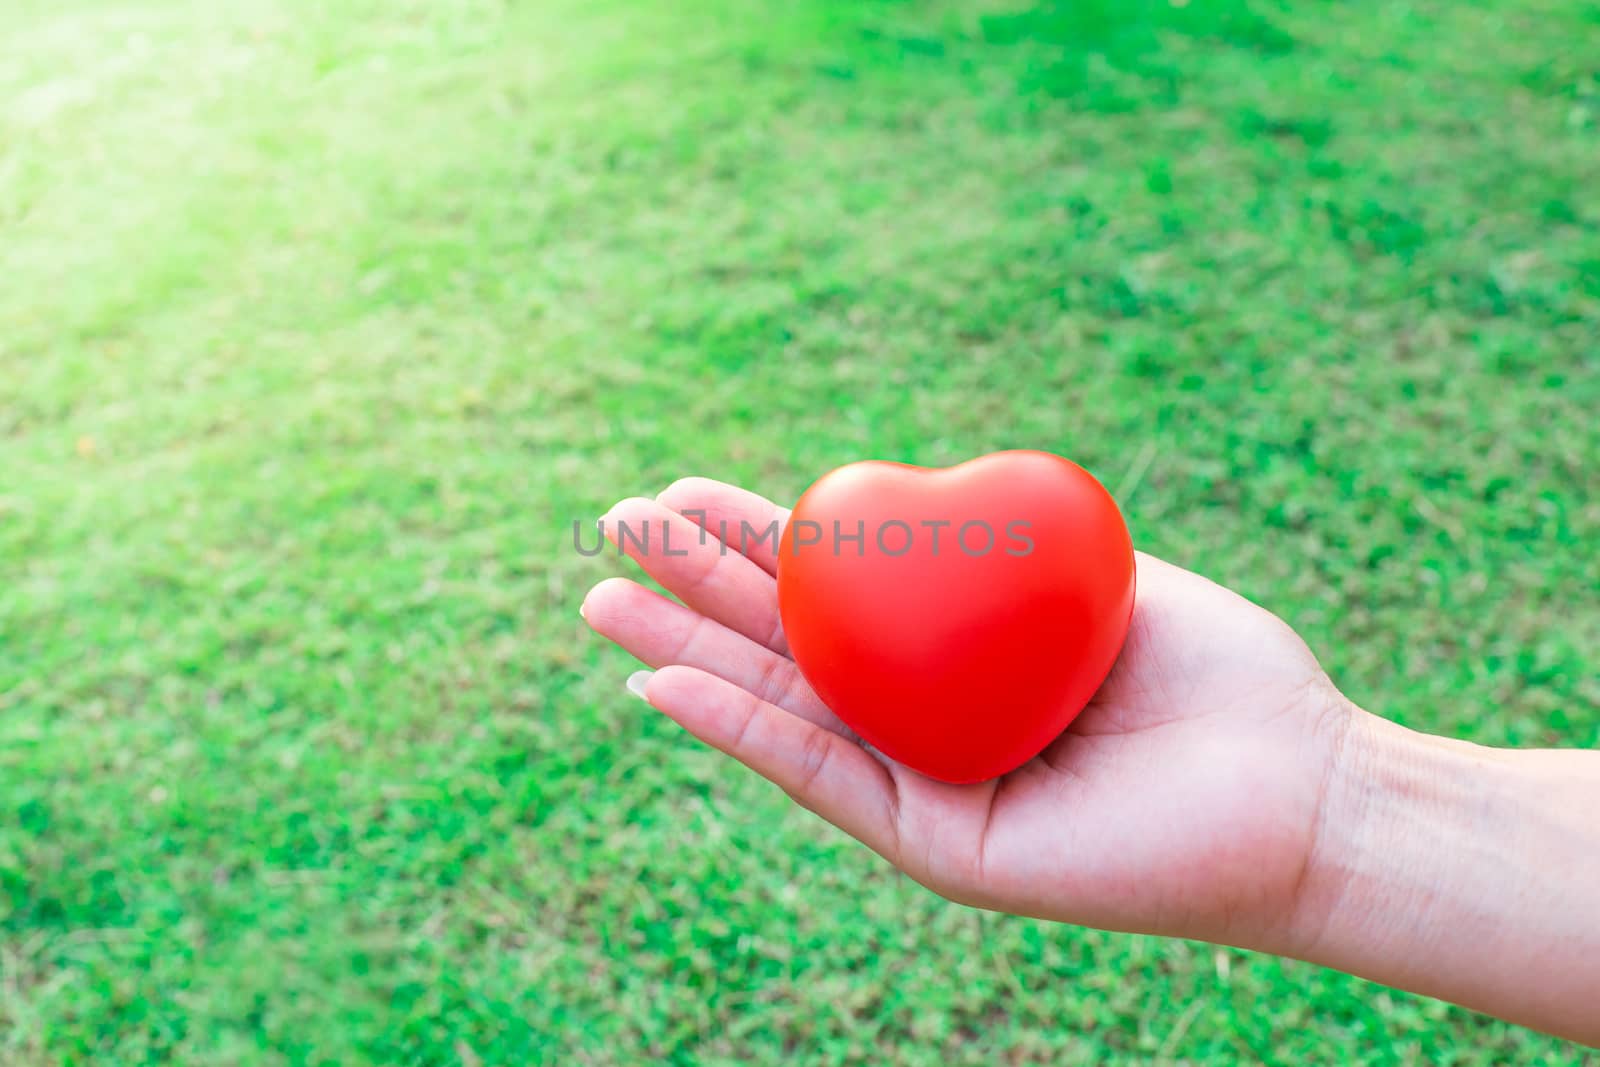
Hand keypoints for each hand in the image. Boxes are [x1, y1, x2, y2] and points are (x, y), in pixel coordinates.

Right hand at [581, 477, 1355, 952]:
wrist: (1299, 786)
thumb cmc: (1214, 676)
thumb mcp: (1086, 577)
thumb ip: (995, 548)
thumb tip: (907, 495)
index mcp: (951, 662)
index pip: (833, 594)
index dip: (755, 540)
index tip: (687, 489)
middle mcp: (925, 725)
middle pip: (785, 645)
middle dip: (695, 587)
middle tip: (611, 527)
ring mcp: (925, 787)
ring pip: (781, 709)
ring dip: (684, 652)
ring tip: (599, 595)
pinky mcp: (940, 846)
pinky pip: (825, 778)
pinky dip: (742, 732)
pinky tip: (667, 685)